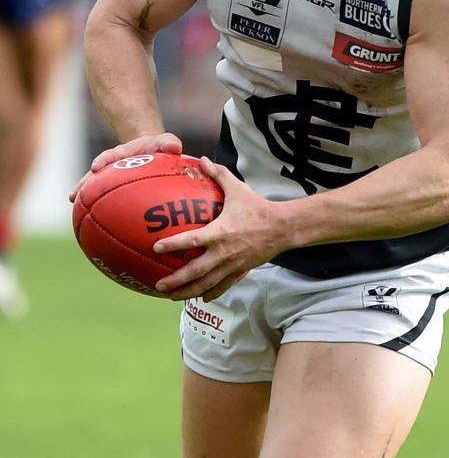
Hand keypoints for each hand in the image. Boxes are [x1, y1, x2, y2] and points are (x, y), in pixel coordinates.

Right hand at [69, 132, 182, 201]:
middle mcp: (114, 165)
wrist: (153, 149)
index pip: (112, 156)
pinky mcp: (115, 187)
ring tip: (73, 206)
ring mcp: (112, 176)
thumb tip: (174, 147)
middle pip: (95, 174)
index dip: (103, 161)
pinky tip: (91, 223)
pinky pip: (106, 198)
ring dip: (84, 196)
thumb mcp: (166, 141)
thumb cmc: (160, 147)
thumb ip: (169, 142)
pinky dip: (98, 208)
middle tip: (74, 195)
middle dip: (85, 183)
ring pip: (95, 187)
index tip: (95, 167)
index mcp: (124, 154)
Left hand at [152, 158, 283, 302]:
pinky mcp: (240, 271)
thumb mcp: (238, 189)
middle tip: (158, 284)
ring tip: (171, 296)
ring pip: (207, 284)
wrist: (282, 228)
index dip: (173, 244)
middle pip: (196, 271)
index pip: (193, 240)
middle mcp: (224, 252)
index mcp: (220, 232)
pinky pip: (222, 286)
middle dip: (176, 280)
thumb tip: (202, 159)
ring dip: (187, 291)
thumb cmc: (258, 207)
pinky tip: (200, 298)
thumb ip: (219, 175)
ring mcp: (232, 265)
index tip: (156, 246)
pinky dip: (210, 293)